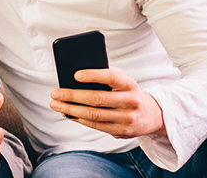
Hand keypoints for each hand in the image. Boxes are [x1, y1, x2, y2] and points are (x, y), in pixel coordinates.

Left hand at [49, 67, 165, 137]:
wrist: (150, 114)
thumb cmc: (127, 92)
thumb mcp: (122, 81)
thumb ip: (104, 76)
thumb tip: (74, 77)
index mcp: (130, 85)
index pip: (112, 77)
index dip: (93, 75)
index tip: (75, 75)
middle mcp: (131, 102)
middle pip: (97, 99)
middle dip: (72, 96)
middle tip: (55, 93)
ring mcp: (127, 118)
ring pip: (93, 114)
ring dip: (70, 109)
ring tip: (55, 104)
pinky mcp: (121, 131)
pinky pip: (95, 125)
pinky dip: (78, 119)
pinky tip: (67, 113)